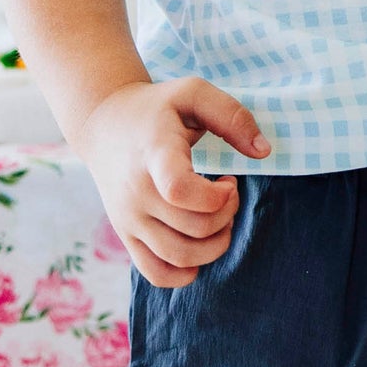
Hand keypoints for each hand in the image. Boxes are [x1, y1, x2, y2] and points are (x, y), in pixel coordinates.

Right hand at [73, 77, 270, 287]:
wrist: (103, 123)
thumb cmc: (157, 107)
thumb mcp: (194, 93)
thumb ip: (233, 116)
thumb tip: (264, 152)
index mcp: (154, 154)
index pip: (179, 190)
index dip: (216, 196)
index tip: (228, 180)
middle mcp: (137, 192)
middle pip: (194, 228)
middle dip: (228, 214)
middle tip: (228, 192)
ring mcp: (128, 218)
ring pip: (180, 257)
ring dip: (215, 244)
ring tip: (216, 216)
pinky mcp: (126, 235)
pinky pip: (157, 274)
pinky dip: (186, 273)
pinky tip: (199, 244)